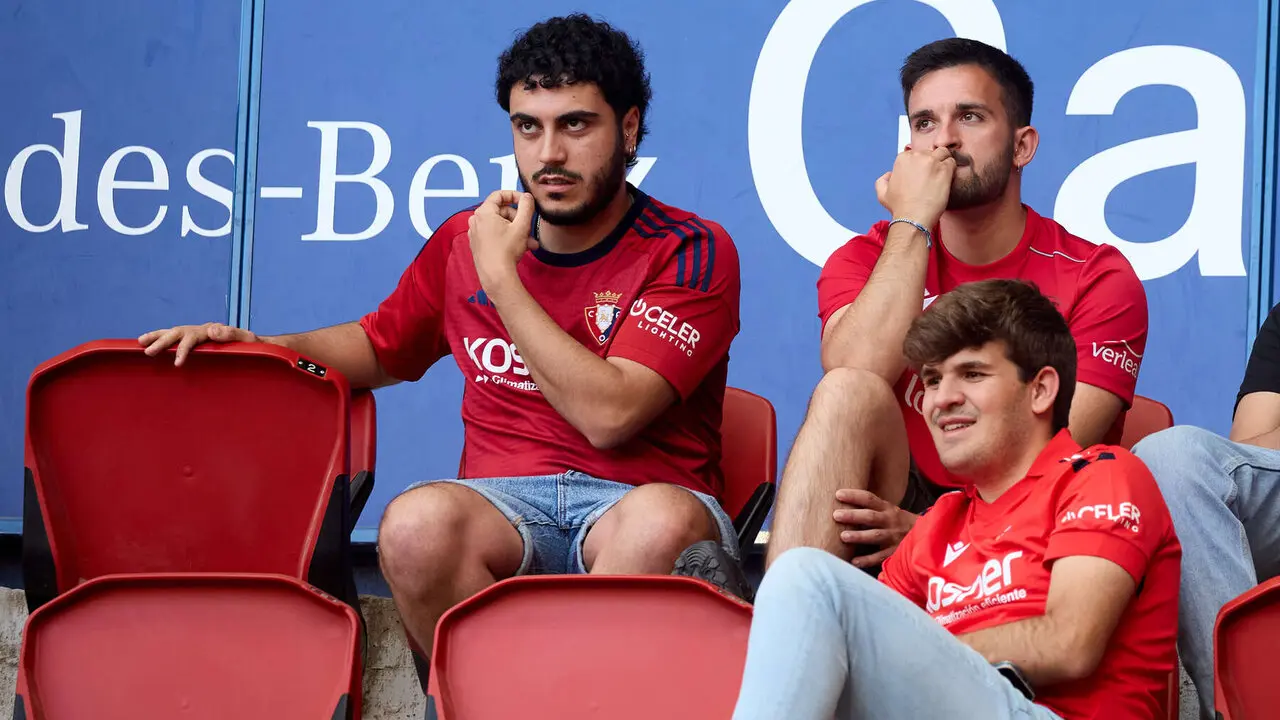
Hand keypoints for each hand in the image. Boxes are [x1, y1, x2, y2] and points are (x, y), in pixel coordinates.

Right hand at [138, 322, 258, 365]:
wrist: (256, 343)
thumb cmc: (252, 343)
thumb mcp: (247, 339)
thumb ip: (231, 334)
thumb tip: (212, 330)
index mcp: (211, 330)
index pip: (192, 338)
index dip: (184, 350)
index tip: (177, 363)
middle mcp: (201, 329)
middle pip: (178, 332)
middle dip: (162, 342)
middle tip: (148, 352)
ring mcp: (197, 332)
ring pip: (173, 332)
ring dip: (157, 337)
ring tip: (140, 344)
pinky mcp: (195, 338)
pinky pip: (176, 337)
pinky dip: (162, 338)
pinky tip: (150, 344)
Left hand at [469, 189, 538, 291]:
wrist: (496, 275)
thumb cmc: (507, 251)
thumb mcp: (522, 225)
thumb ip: (526, 206)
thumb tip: (527, 197)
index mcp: (484, 212)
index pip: (499, 195)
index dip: (514, 195)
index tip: (525, 202)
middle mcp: (476, 221)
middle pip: (501, 212)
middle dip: (518, 220)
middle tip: (530, 228)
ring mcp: (475, 233)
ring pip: (499, 225)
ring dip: (516, 231)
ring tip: (530, 243)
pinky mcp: (477, 244)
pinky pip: (493, 234)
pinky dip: (506, 237)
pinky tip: (519, 247)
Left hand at [833, 488, 918, 568]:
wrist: (926, 536)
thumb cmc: (899, 523)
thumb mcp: (889, 511)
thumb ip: (871, 508)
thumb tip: (843, 502)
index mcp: (887, 509)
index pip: (869, 499)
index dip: (854, 496)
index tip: (838, 494)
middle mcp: (890, 521)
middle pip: (870, 517)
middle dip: (853, 516)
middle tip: (836, 515)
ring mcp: (894, 537)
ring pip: (875, 536)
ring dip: (859, 536)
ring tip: (843, 536)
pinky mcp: (896, 553)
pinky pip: (880, 557)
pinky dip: (867, 560)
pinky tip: (854, 561)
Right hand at [874, 146, 955, 229]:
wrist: (912, 218)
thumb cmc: (900, 208)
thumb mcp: (882, 193)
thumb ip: (883, 180)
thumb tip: (889, 175)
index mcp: (902, 159)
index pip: (916, 154)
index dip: (919, 164)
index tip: (921, 174)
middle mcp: (917, 157)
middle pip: (929, 152)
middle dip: (931, 162)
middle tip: (932, 177)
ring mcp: (932, 162)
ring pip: (943, 153)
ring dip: (943, 161)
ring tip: (942, 174)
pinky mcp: (944, 169)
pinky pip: (952, 162)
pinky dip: (951, 169)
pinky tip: (947, 179)